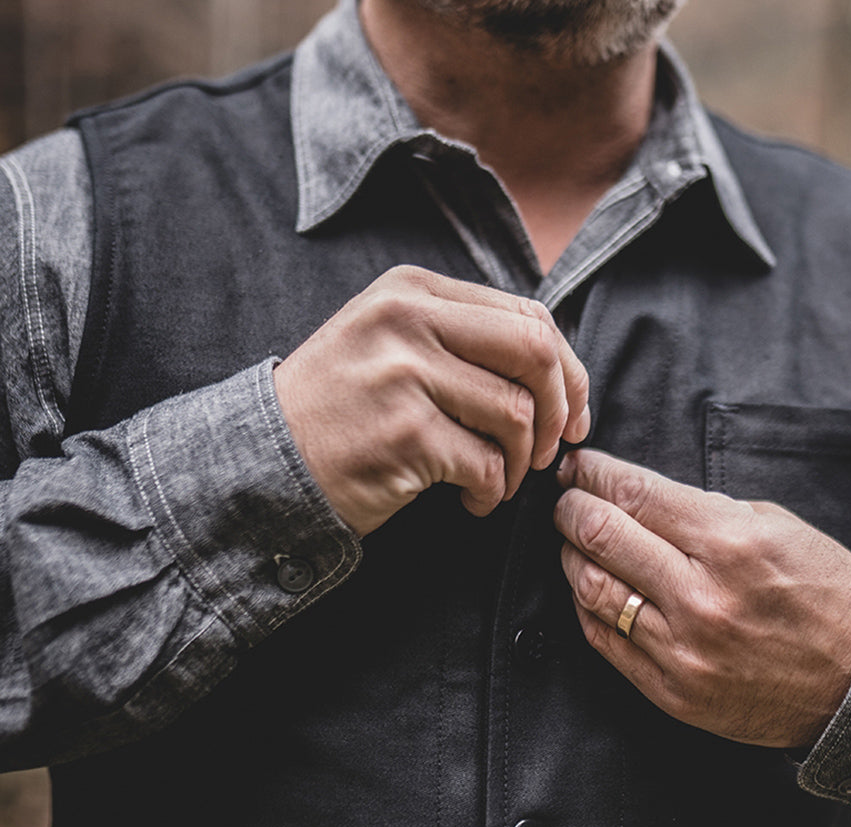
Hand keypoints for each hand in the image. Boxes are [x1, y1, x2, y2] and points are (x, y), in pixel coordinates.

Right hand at [274, 265, 589, 534]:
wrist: (265, 461)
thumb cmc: (342, 412)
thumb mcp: (392, 346)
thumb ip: (463, 339)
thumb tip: (558, 370)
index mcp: (413, 291)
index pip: (527, 316)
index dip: (568, 372)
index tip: (573, 416)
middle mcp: (408, 320)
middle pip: (535, 353)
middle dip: (559, 412)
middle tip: (547, 453)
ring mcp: (404, 373)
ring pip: (517, 415)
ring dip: (520, 464)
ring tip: (496, 482)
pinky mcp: (404, 433)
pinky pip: (487, 465)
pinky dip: (491, 493)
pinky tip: (470, 500)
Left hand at [554, 449, 850, 748]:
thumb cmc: (822, 592)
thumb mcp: (775, 527)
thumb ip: (703, 511)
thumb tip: (635, 496)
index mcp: (731, 543)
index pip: (633, 494)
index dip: (593, 474)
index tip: (578, 468)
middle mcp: (701, 597)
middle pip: (599, 536)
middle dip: (571, 507)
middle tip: (565, 498)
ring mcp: (683, 650)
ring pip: (590, 589)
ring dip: (571, 556)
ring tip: (575, 541)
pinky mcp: (672, 691)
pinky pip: (603, 640)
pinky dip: (586, 606)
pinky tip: (590, 586)